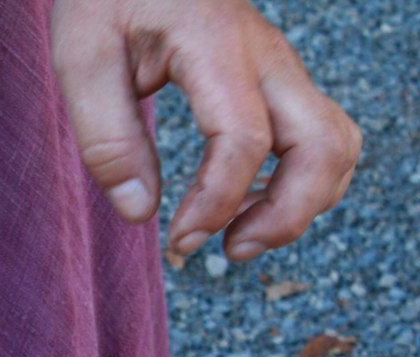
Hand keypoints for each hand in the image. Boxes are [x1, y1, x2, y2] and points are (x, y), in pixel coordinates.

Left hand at [51, 0, 360, 261]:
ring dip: (302, 204)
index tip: (179, 240)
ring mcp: (282, 69)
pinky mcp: (280, 83)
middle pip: (324, 145)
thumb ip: (108, 138)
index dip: (219, 202)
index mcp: (217, 45)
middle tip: (227, 249)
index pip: (245, 138)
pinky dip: (301, 185)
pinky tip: (247, 205)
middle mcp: (267, 57)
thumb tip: (141, 213)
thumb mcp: (82, 58)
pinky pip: (322, 139)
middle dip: (287, 215)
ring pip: (337, 145)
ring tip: (238, 236)